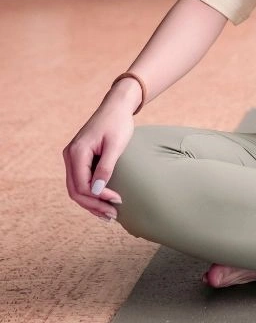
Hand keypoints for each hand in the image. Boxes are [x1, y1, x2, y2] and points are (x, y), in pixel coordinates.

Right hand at [63, 103, 133, 220]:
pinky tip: (102, 202)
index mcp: (76, 152)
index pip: (81, 185)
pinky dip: (90, 193)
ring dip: (91, 203)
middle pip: (75, 190)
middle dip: (93, 205)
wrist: (116, 106)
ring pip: (76, 188)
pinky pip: (80, 181)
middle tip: (112, 216)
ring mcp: (73, 157)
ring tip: (108, 215)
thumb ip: (106, 167)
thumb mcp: (115, 145)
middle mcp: (70, 156)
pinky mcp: (80, 158)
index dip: (97, 198)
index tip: (117, 201)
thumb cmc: (118, 123)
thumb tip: (97, 191)